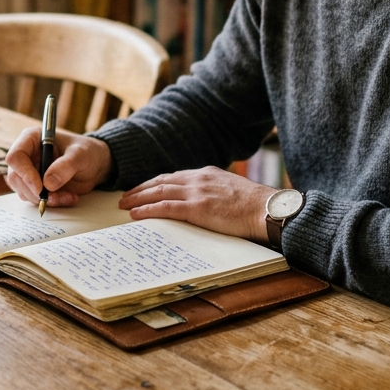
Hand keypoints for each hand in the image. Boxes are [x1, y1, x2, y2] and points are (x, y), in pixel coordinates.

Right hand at [5, 127, 111, 207]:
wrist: (94, 165)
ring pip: (24, 192)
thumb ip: (65, 166)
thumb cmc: (87, 152)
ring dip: (45, 200)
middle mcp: (26, 155)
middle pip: (16, 178)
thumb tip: (48, 183)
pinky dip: (51, 203)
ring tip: (69, 196)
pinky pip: (34, 200)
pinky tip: (68, 197)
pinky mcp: (34, 186)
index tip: (40, 188)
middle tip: (57, 197)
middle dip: (36, 192)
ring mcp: (28, 172)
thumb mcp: (80, 155)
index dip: (24, 174)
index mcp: (32, 138)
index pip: (15, 157)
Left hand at [119, 167, 273, 242]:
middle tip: (125, 197)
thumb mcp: (231, 189)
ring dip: (138, 199)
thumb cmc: (254, 205)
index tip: (142, 188)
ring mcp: (196, 192)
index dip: (154, 183)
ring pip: (158, 193)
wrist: (266, 209)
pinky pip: (165, 208)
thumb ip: (215, 191)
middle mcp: (198, 179)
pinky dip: (147, 210)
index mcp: (206, 174)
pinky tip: (135, 214)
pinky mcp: (197, 208)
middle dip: (140, 189)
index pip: (173, 176)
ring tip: (124, 205)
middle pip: (161, 182)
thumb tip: (206, 202)